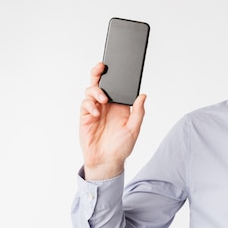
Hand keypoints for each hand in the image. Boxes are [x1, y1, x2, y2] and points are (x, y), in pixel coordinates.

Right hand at [79, 62, 145, 179]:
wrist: (106, 161)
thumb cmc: (121, 147)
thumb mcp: (134, 129)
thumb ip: (138, 112)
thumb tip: (143, 96)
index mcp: (120, 106)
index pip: (116, 86)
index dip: (115, 76)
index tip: (116, 66)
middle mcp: (107, 105)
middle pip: (100, 83)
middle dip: (98, 73)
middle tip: (101, 67)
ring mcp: (95, 110)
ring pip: (91, 90)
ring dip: (96, 91)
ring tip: (103, 100)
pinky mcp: (85, 116)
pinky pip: (85, 104)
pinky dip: (90, 105)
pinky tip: (96, 112)